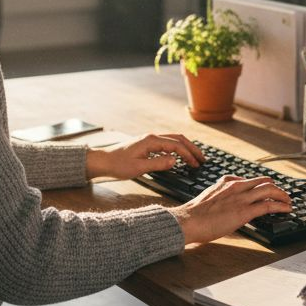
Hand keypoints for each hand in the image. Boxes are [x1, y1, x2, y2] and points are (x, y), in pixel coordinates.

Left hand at [84, 133, 204, 180]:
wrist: (103, 162)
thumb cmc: (118, 165)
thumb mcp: (139, 167)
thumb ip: (158, 164)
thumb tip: (175, 160)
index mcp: (151, 141)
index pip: (176, 145)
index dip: (188, 155)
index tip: (196, 164)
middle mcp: (151, 138)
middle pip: (178, 139)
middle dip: (191, 148)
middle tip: (202, 159)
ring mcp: (149, 140)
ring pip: (173, 140)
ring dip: (185, 148)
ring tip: (195, 157)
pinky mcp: (146, 145)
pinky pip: (166, 144)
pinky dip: (177, 149)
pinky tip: (179, 157)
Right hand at [168, 176, 293, 244]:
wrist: (188, 220)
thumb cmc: (194, 214)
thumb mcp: (209, 198)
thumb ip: (221, 197)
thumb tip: (227, 206)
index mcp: (226, 182)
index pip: (249, 179)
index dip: (262, 184)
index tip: (267, 189)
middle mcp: (236, 186)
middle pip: (264, 181)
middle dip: (276, 188)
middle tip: (282, 195)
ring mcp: (241, 198)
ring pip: (269, 190)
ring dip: (282, 195)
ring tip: (288, 202)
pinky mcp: (244, 211)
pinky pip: (269, 205)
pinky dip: (281, 206)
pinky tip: (286, 209)